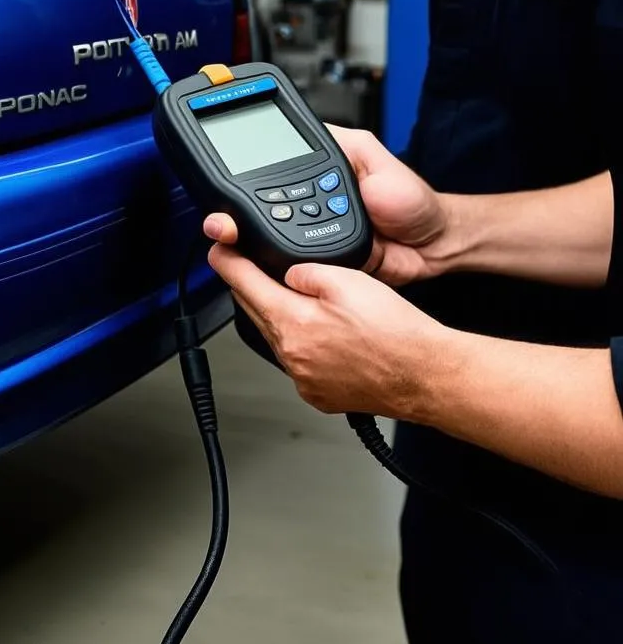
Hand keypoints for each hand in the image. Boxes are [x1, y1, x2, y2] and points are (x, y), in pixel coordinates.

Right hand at [204, 127, 453, 286]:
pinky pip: (289, 267)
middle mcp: (307, 203)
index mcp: (314, 173)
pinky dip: (274, 265)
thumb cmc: (413, 202)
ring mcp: (310, 235)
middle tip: (223, 221)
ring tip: (231, 237)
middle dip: (233, 215)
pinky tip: (260, 260)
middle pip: (258, 209)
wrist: (433, 246)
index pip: (269, 172)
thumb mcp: (374, 155)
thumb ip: (342, 142)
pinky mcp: (318, 265)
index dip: (243, 176)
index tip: (226, 181)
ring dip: (247, 240)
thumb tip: (305, 128)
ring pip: (266, 239)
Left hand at [207, 244, 451, 418]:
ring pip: (276, 337)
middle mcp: (291, 355)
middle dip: (250, 287)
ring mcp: (303, 378)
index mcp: (292, 323)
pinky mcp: (318, 393)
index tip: (217, 251)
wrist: (425, 375)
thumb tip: (288, 272)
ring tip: (298, 299)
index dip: (227, 262)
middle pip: (255, 311)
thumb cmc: (396, 332)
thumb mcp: (348, 280)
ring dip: (278, 315)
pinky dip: (299, 342)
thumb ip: (306, 271)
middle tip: (251, 267)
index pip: (244, 285)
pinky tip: (322, 333)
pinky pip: (296, 360)